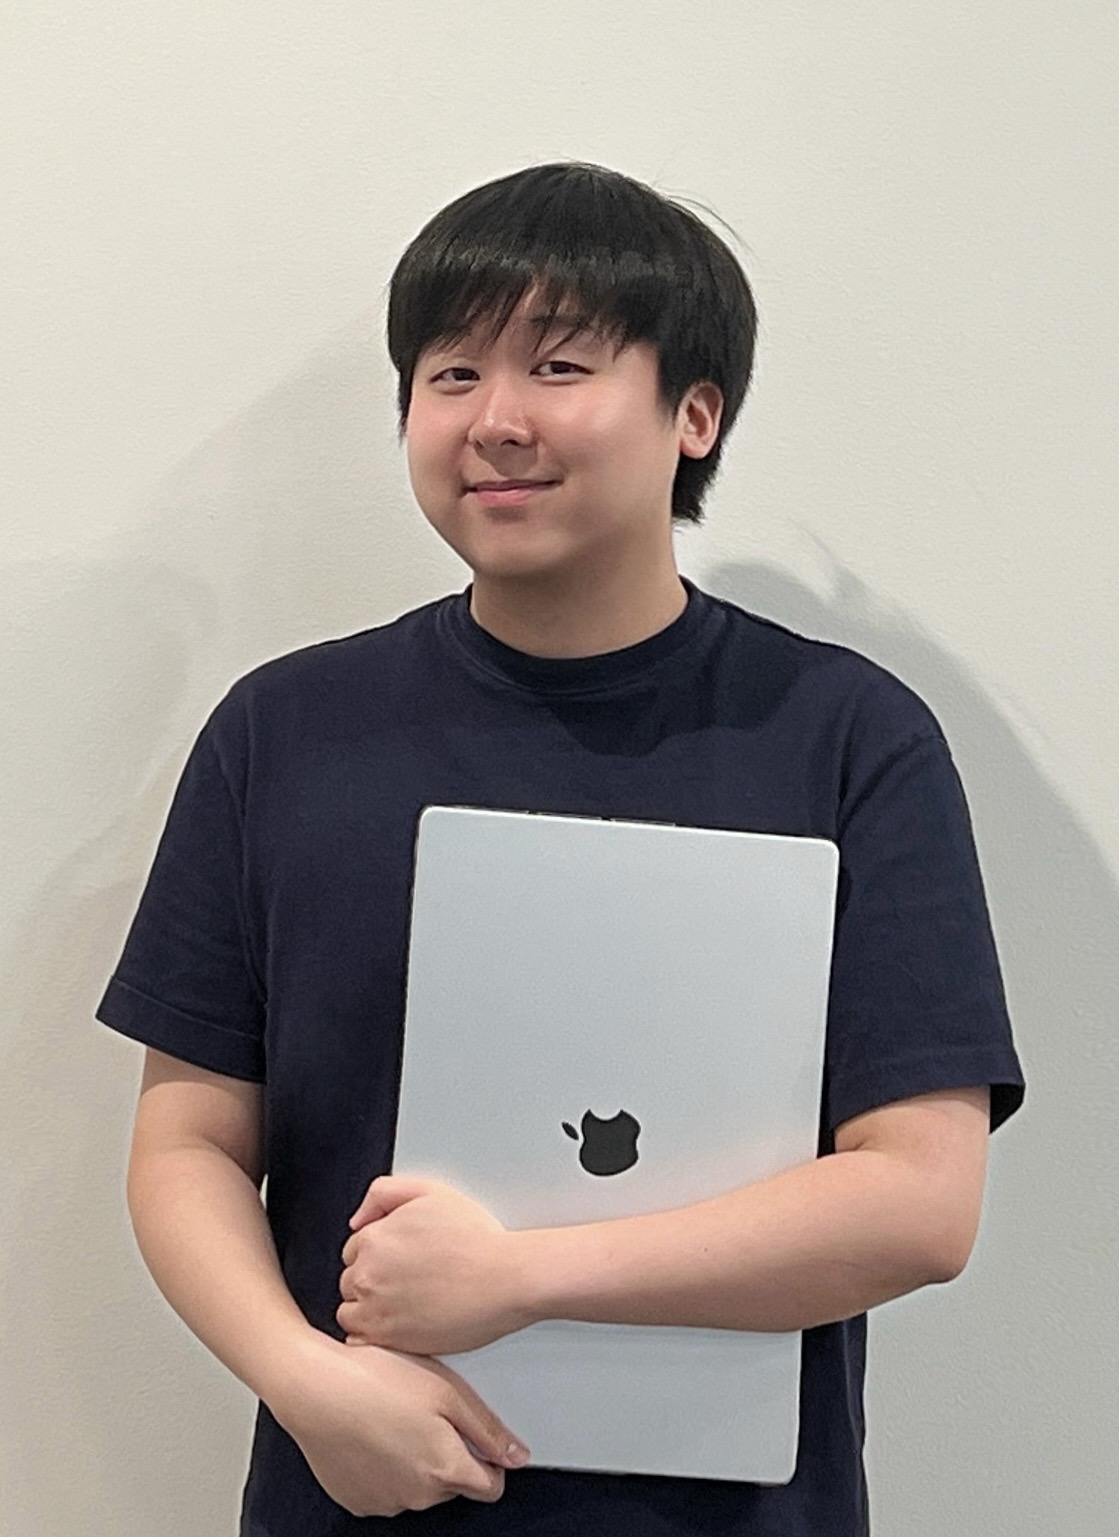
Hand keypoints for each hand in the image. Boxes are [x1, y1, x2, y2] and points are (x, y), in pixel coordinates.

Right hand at [271, 1333, 530, 1518]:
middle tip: (428, 1411)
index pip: (491, 1487)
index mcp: (445, 1468)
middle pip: (453, 1484)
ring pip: (419, 1486)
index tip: (475, 1436)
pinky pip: (386, 1488)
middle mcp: (418, 1496)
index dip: (489, 1459)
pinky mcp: (356, 1499)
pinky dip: (386, 1467)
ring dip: (416, 1460)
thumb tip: (516, 1457)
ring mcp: (385, 1501)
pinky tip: (375, 1431)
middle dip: (449, 1453)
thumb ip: (487, 1428)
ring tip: (396, 1415)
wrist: (313, 1387)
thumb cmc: (377, 1378)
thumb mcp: (447, 1389)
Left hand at [338, 1176, 531, 1355]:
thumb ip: (383, 1193)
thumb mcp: (430, 1192)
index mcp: (374, 1239)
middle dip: (371, 1280)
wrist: (506, 1278)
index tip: (398, 1261)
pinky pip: (358, 1342)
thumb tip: (357, 1220)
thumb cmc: (476, 1237)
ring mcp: (376, 1310)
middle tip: (406, 1281)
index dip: (376, 1254)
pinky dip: (371, 1336)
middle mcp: (368, 1275)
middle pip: (350, 1281)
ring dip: (368, 1308)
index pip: (353, 1250)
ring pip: (351, 1312)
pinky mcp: (390, 1340)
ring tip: (404, 1305)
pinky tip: (397, 1326)